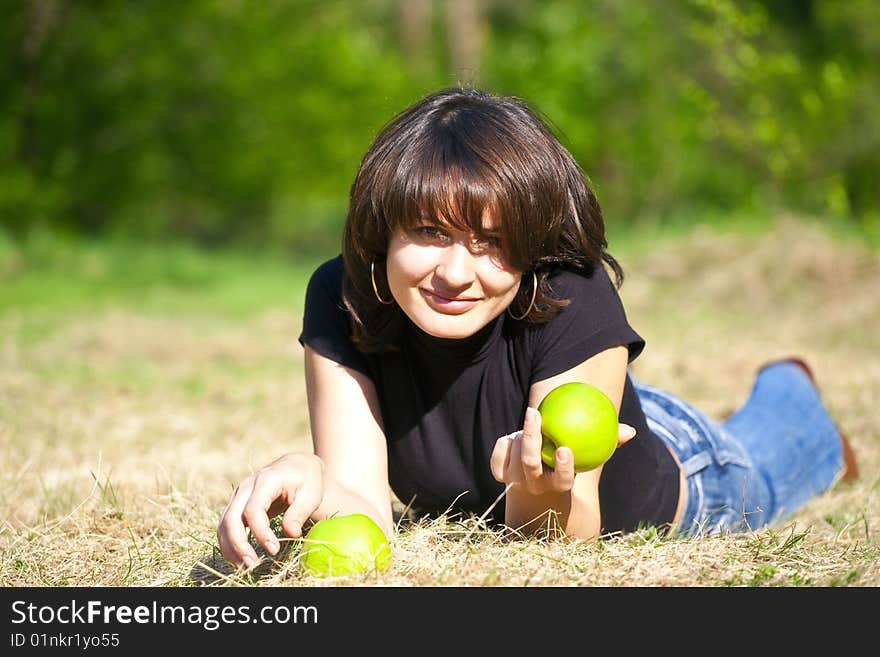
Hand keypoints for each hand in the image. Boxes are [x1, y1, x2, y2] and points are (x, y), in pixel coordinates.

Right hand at [217, 452, 324, 569]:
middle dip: (238, 544)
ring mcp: (239, 494)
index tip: (274, 549)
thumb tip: (290, 534)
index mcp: (266, 480)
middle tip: (251, 565)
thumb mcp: (311, 494)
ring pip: (224, 523)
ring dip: (231, 547)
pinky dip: (230, 543)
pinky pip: (226, 525)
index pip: (254, 509)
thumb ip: (299, 513)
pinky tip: (239, 559)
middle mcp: (247, 486)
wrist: (297, 466)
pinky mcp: (237, 504)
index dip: (260, 532)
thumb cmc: (307, 479)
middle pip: (232, 517)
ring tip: (244, 568)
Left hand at [490, 407, 636, 494]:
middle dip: (531, 438)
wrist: (538, 490)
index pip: (562, 480)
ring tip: (532, 423)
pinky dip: (504, 443)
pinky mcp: (501, 475)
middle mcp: (535, 485)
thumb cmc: (570, 465)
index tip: (565, 448)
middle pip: (530, 463)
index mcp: (558, 485)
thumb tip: (630, 431)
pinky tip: (512, 435)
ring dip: (522, 435)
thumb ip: (608, 443)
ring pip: (514, 454)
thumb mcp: (588, 457)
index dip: (562, 467)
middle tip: (534, 412)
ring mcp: (515, 481)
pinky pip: (499, 454)